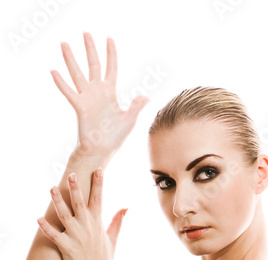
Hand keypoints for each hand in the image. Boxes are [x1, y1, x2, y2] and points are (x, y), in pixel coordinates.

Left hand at [37, 168, 124, 259]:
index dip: (99, 184)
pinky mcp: (67, 248)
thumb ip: (117, 221)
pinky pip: (54, 235)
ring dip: (58, 201)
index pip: (99, 200)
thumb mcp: (113, 239)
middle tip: (71, 174)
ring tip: (52, 188)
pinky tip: (39, 219)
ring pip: (65, 215)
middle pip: (80, 203)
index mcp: (98, 224)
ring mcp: (77, 237)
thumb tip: (126, 207)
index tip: (98, 170)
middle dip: (76, 188)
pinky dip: (47, 228)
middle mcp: (87, 228)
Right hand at [51, 32, 148, 157]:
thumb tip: (145, 96)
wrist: (102, 150)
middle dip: (90, 49)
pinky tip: (54, 71)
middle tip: (86, 33)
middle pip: (93, 65)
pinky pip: (70, 92)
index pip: (111, 68)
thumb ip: (136, 107)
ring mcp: (87, 98)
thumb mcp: (129, 120)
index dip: (111, 54)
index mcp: (111, 93)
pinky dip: (62, 83)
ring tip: (64, 44)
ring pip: (78, 74)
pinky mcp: (80, 107)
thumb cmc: (115, 137)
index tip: (109, 39)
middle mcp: (98, 92)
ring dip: (71, 59)